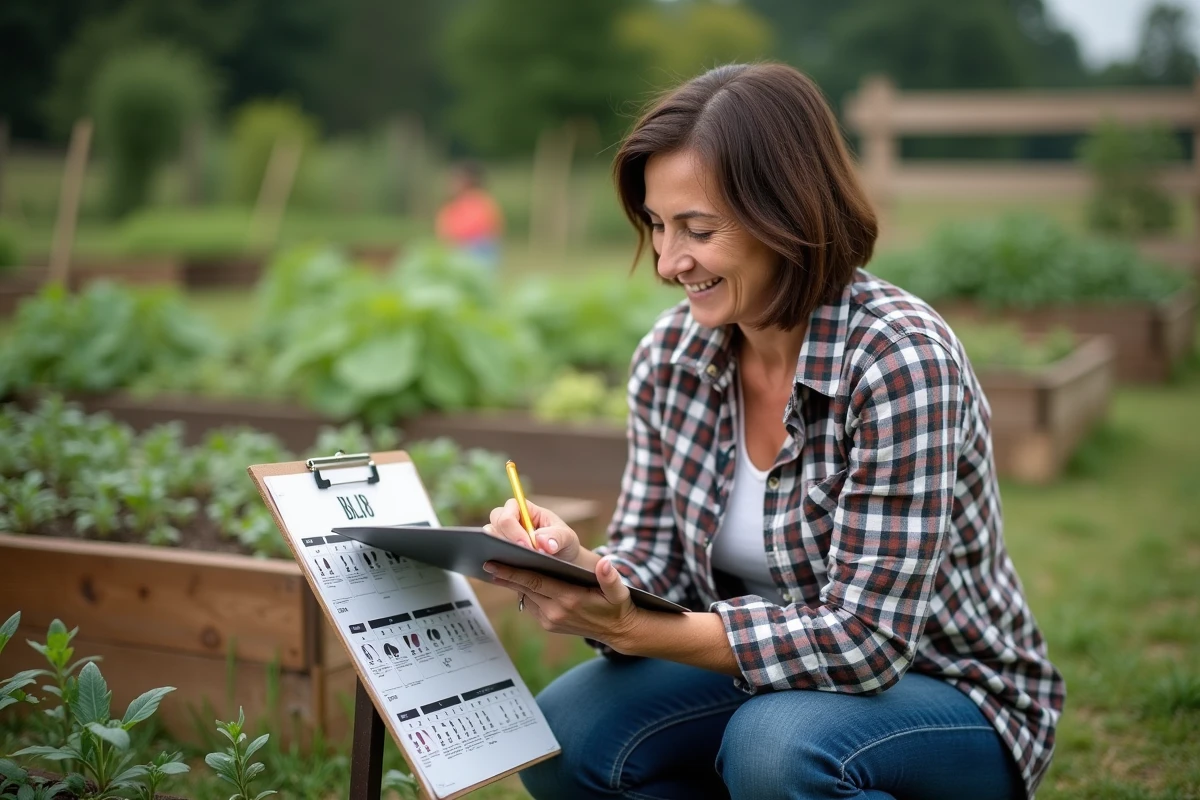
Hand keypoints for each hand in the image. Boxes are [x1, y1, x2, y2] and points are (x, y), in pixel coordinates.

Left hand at [482, 556, 639, 649]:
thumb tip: (606, 562)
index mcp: (569, 599)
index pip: (534, 581)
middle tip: (487, 561)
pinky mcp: (549, 624)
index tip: (492, 564)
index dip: (512, 572)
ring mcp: (550, 620)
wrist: (618, 631)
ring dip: (513, 584)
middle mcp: (556, 611)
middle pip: (524, 588)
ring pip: (525, 596)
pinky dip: (524, 592)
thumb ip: (610, 577)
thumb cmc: (617, 605)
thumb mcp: (619, 591)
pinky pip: (531, 604)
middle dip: (505, 575)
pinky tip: (519, 581)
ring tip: (499, 567)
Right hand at [483, 498, 584, 565]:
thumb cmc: (563, 544)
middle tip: (521, 555)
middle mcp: (510, 521)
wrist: (563, 563)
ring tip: (510, 564)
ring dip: (496, 550)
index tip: (527, 546)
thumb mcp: (568, 538)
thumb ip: (557, 537)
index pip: (511, 508)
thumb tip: (541, 541)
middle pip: (494, 522)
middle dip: (505, 539)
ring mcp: (502, 537)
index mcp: (526, 510)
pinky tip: (502, 575)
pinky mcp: (499, 554)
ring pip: (488, 539)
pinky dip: (493, 564)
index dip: (515, 526)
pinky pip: (489, 556)